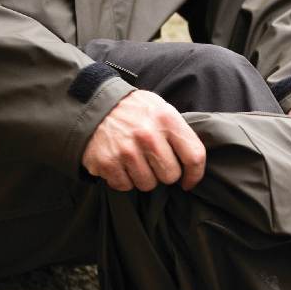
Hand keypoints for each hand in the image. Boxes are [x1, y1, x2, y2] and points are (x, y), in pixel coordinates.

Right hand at [81, 90, 206, 191]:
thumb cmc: (134, 110)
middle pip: (170, 176)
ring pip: (148, 184)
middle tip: (153, 162)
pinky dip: (123, 179)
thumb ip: (178, 131)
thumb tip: (194, 162)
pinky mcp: (107, 162)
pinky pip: (125, 186)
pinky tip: (120, 163)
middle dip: (164, 173)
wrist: (95, 104)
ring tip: (135, 161)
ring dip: (143, 177)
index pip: (194, 156)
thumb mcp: (160, 108)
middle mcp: (148, 135)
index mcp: (166, 119)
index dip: (195, 174)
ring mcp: (127, 150)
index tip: (189, 181)